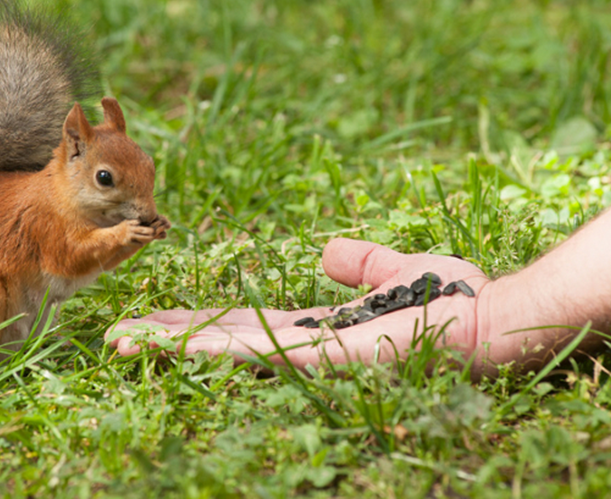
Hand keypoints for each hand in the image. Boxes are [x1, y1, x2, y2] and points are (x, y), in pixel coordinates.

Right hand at [108, 238, 490, 369]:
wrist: (493, 322)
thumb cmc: (456, 301)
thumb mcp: (397, 268)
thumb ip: (361, 263)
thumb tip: (326, 253)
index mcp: (316, 329)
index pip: (242, 325)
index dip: (197, 323)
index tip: (158, 319)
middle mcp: (303, 346)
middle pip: (220, 341)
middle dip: (167, 340)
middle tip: (116, 336)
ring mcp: (308, 355)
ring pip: (224, 351)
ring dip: (170, 347)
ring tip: (120, 342)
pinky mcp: (320, 357)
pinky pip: (252, 352)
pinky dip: (203, 349)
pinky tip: (165, 344)